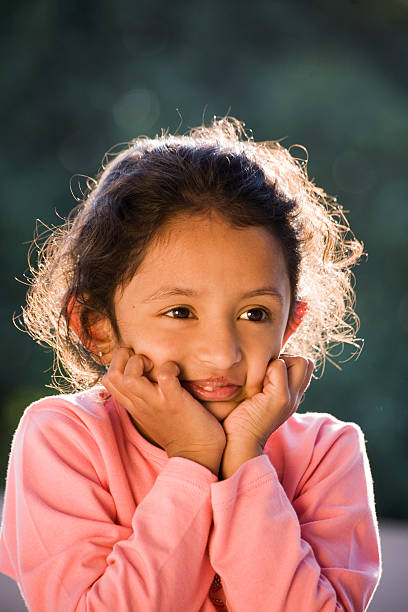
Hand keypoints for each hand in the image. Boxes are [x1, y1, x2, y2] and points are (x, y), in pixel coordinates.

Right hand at [102, 348, 225, 475]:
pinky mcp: (174, 401)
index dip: (119, 362)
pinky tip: (177, 372)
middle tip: (146, 361)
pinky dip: (170, 367)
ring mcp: (155, 403)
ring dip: (140, 362)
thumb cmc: (179, 431)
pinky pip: (164, 376)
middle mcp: (139, 404)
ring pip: (128, 376)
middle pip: (111, 375)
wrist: (197, 456)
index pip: (108, 380)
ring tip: (156, 365)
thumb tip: (146, 375)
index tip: (138, 362)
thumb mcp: (152, 414)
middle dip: (125, 358)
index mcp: (133, 405)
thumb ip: (144, 397)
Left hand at [220, 355, 313, 477]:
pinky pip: (280, 366)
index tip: (267, 372)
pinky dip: (266, 366)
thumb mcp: (258, 401)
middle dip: (287, 358)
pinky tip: (254, 382)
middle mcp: (295, 397)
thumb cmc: (240, 422)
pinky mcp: (280, 397)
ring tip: (261, 377)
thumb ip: (265, 387)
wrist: (239, 445)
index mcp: (292, 398)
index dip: (288, 362)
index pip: (305, 368)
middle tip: (266, 371)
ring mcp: (290, 397)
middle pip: (307, 362)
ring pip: (300, 361)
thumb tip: (259, 367)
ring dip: (278, 361)